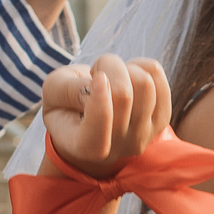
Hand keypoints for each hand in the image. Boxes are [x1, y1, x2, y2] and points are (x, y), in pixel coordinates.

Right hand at [41, 54, 171, 178]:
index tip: (95, 78)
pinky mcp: (161, 119)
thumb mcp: (52, 94)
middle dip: (107, 67)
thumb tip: (102, 83)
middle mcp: (118, 148)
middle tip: (97, 73)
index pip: (100, 125)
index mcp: (86, 147)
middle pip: (123, 94)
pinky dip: (141, 66)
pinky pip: (157, 77)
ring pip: (145, 83)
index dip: (99, 96)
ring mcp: (144, 136)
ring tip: (112, 77)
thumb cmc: (66, 106)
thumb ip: (67, 89)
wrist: (89, 121)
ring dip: (125, 67)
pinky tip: (128, 76)